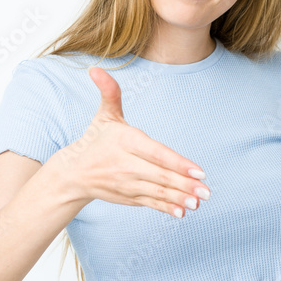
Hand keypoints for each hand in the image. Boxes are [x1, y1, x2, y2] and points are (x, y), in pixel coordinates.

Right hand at [53, 65, 210, 218]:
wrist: (74, 173)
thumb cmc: (96, 140)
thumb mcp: (104, 116)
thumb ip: (110, 93)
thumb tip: (96, 69)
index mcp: (126, 142)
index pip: (155, 153)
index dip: (177, 163)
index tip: (198, 170)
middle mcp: (126, 165)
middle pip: (160, 176)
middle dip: (185, 184)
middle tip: (206, 190)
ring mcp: (128, 184)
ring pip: (158, 192)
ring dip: (179, 198)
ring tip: (198, 202)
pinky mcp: (129, 197)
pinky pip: (150, 203)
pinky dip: (166, 208)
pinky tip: (183, 212)